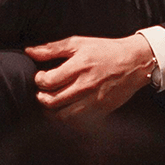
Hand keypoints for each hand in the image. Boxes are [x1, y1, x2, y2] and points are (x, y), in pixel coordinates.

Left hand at [27, 34, 155, 117]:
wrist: (134, 62)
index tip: (40, 77)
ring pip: (64, 115)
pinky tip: (65, 110)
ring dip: (52, 111)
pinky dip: (68, 119)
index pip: (48, 82)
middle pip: (53, 101)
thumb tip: (29, 52)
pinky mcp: (102, 110)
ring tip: (51, 102)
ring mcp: (95, 100)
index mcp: (79, 66)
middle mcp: (86, 85)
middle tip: (42, 92)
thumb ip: (52, 48)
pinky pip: (79, 122)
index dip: (38, 81)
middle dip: (41, 97)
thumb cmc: (105, 50)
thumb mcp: (78, 43)